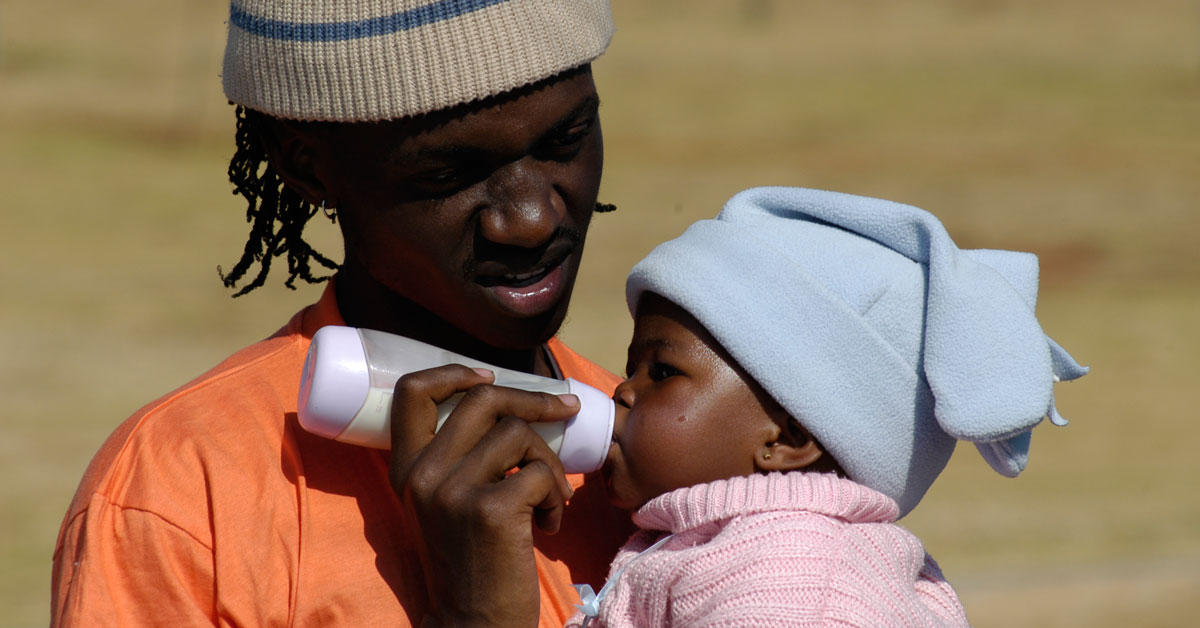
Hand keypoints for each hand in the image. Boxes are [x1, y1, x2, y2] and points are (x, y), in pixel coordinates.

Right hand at [388, 365, 579, 627]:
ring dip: (549, 463)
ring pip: (519, 434)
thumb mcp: (445, 504)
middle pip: (482, 398)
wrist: (472, 624)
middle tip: (564, 410)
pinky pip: (541, 474)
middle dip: (533, 400)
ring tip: (548, 501)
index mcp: (406, 469)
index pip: (412, 392)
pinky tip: (548, 526)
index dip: (453, 372)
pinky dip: (557, 498)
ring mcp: (453, 491)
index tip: (489, 375)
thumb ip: (457, 460)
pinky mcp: (490, 510)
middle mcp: (422, 475)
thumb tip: (510, 408)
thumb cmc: (471, 562)